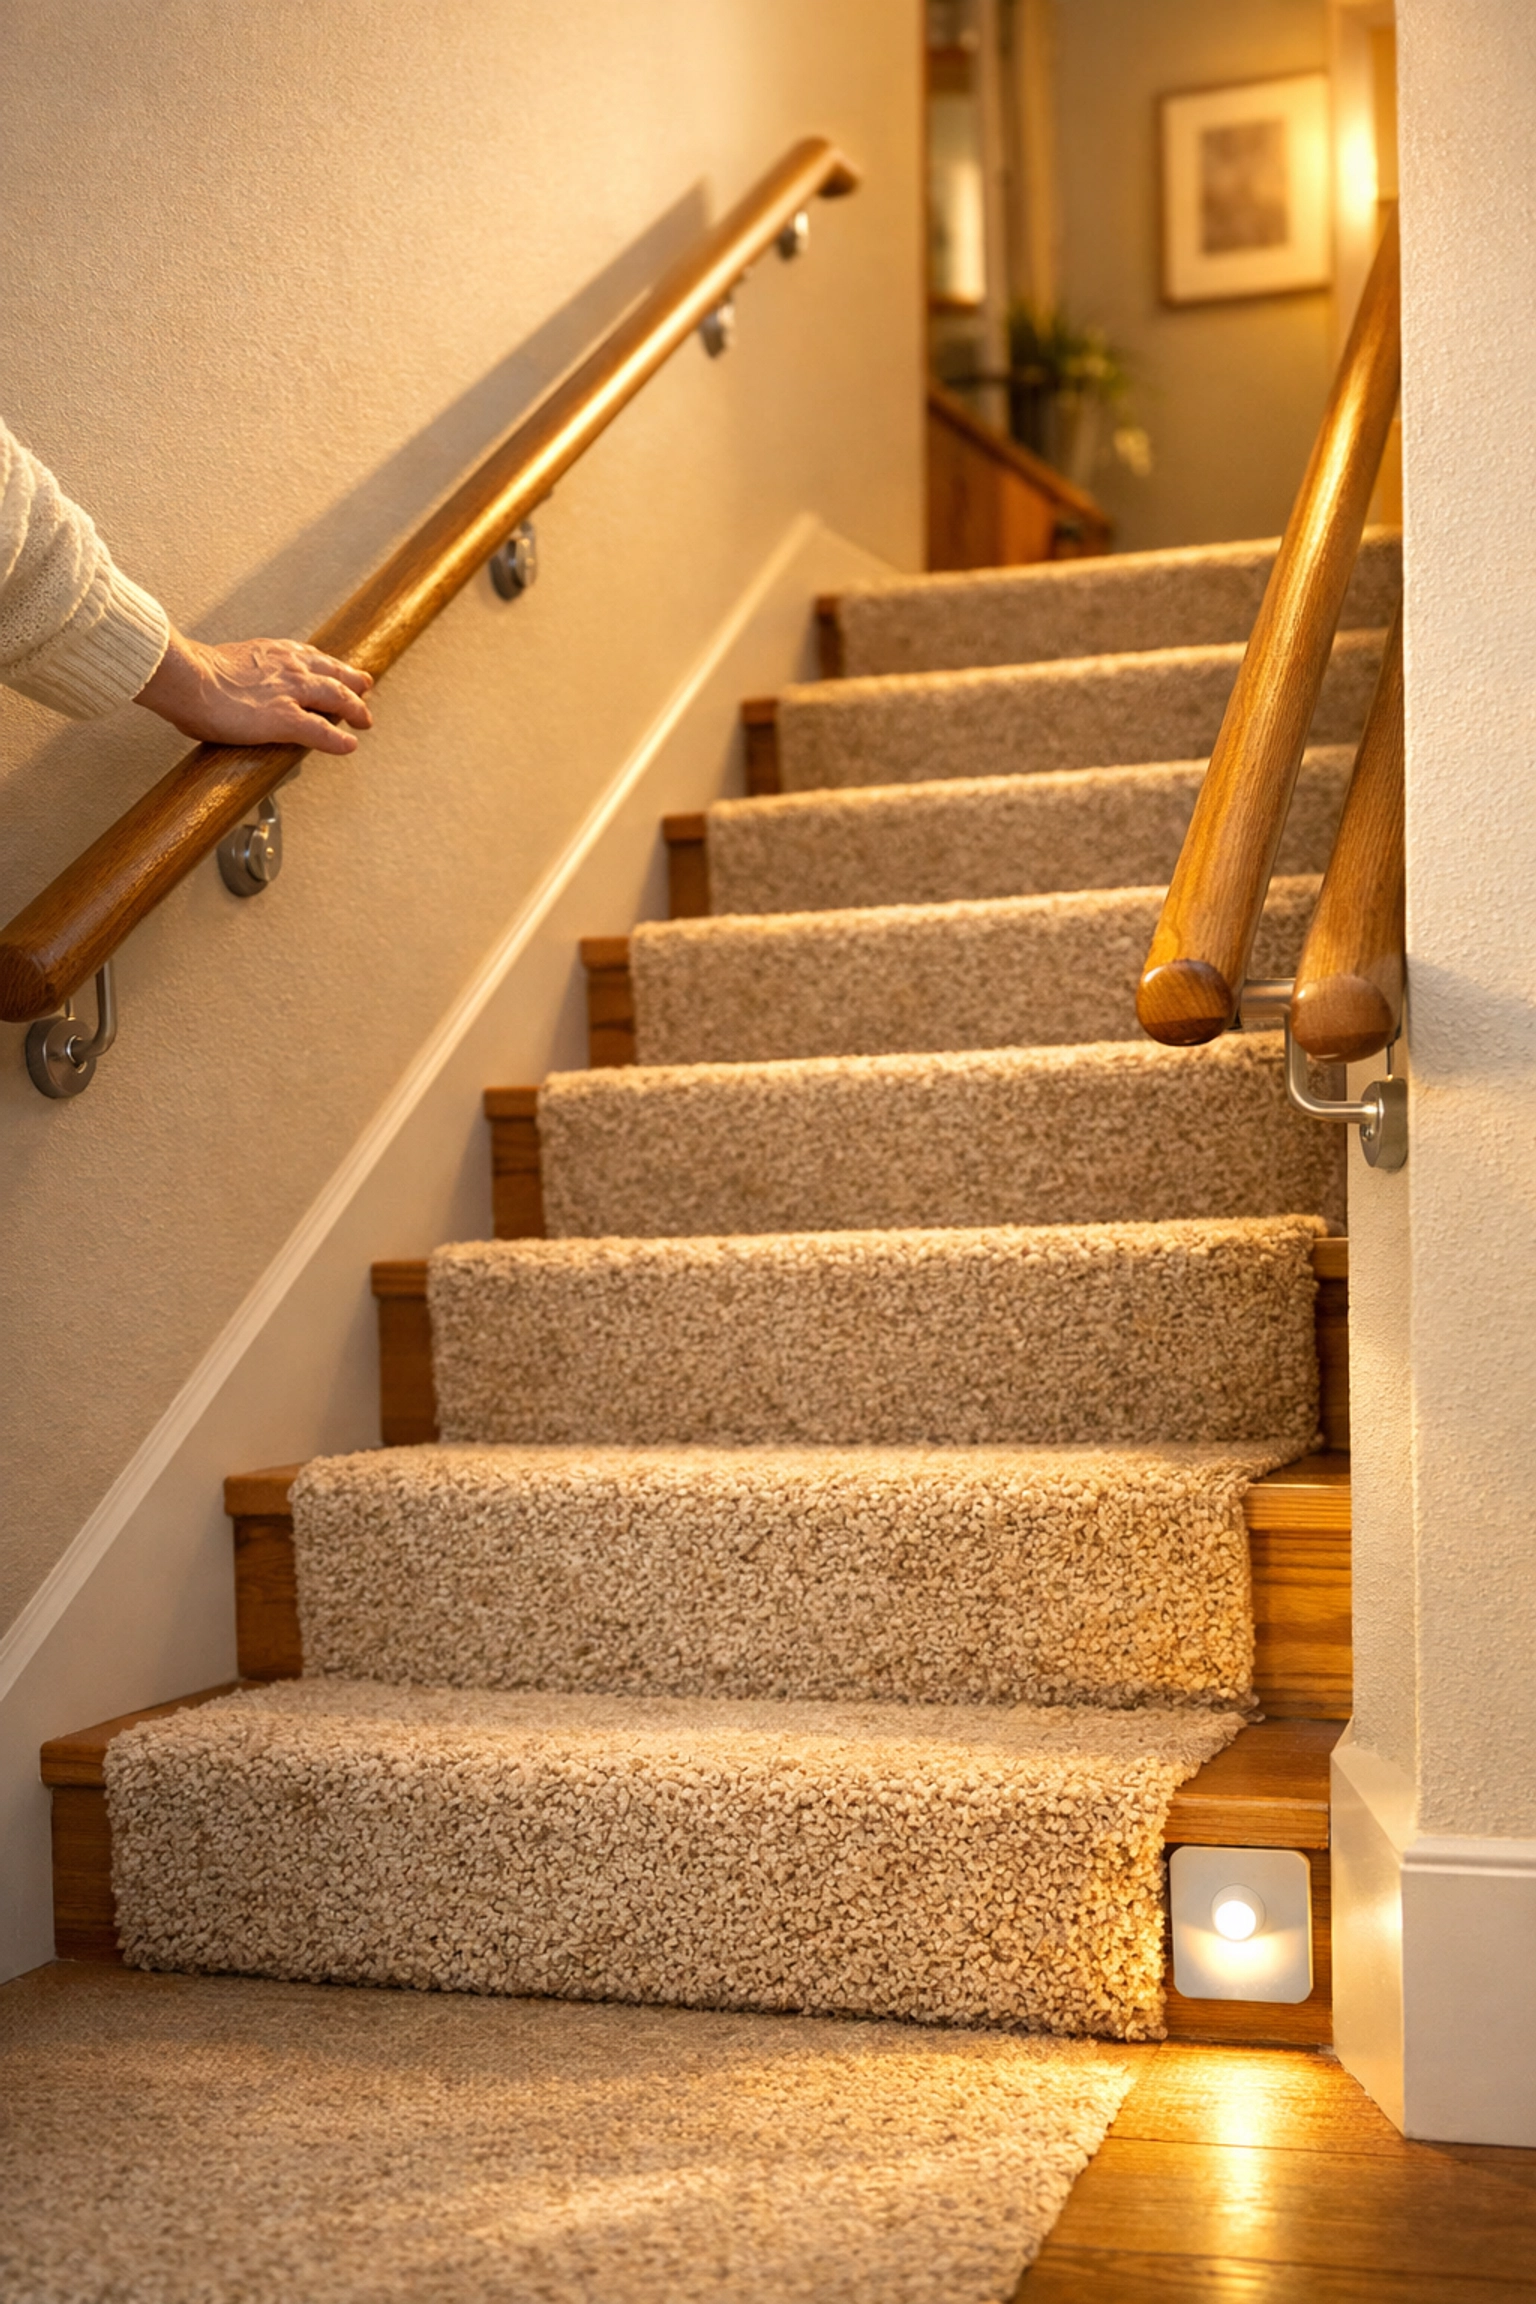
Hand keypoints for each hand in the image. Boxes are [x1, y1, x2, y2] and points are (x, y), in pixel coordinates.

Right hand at [135, 628, 373, 752]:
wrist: (186, 678)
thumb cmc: (191, 673)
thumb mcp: (223, 663)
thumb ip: (237, 673)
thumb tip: (227, 686)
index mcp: (272, 653)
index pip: (310, 656)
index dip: (328, 665)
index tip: (336, 669)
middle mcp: (289, 668)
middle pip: (334, 674)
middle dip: (353, 682)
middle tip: (365, 688)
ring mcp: (291, 693)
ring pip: (337, 698)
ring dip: (355, 710)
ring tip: (364, 721)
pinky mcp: (286, 719)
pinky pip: (323, 732)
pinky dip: (338, 740)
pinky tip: (349, 746)